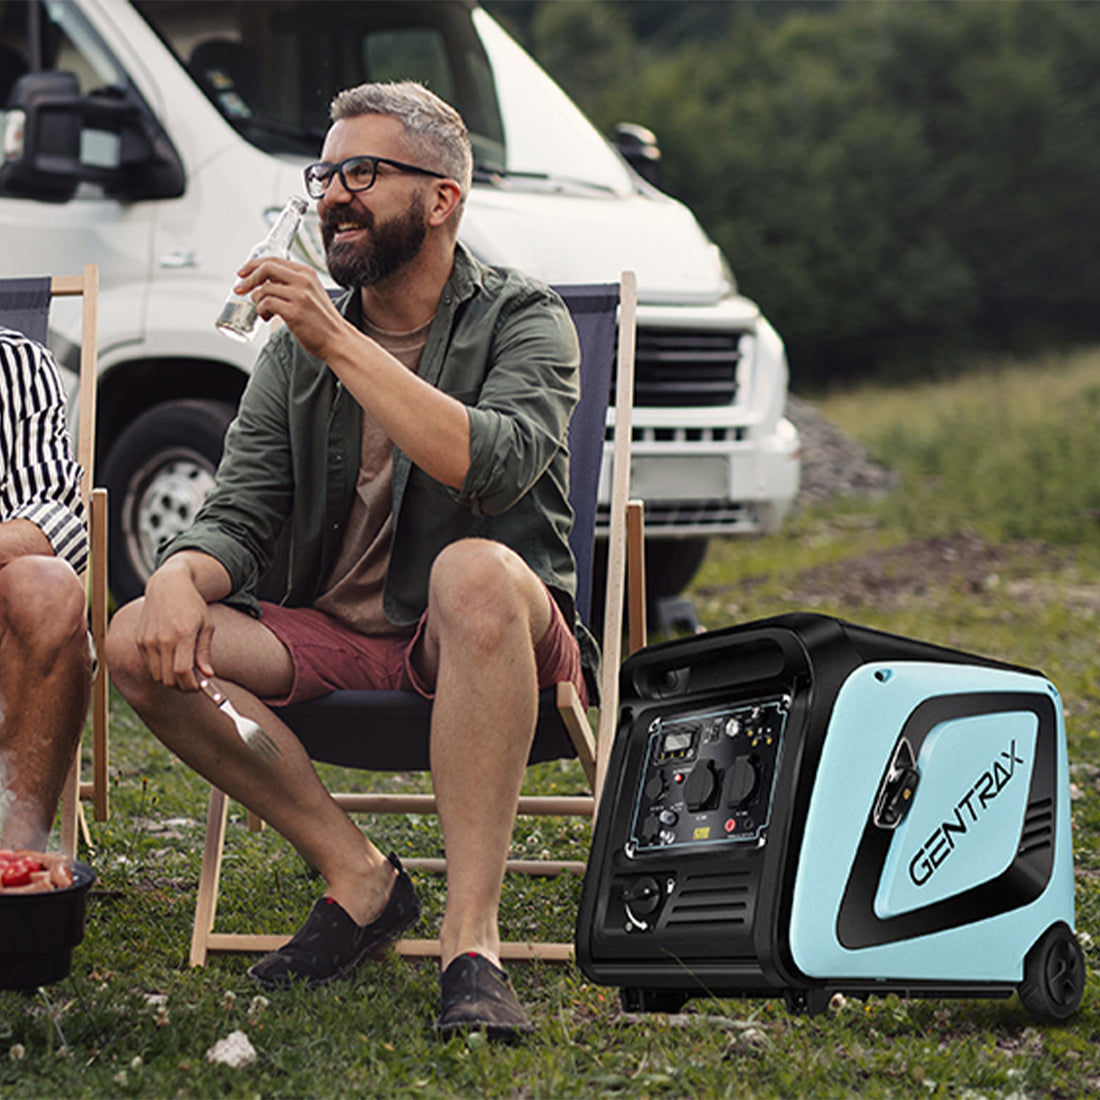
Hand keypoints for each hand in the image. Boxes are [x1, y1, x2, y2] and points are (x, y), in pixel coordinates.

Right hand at [136, 555, 221, 690]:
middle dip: (182, 686)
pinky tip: (171, 660)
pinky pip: (149, 665)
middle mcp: (162, 639)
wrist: (168, 585)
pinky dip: (160, 669)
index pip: (183, 672)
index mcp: (183, 634)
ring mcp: (148, 640)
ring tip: (183, 672)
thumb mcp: (206, 625)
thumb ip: (205, 652)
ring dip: (170, 680)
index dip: (191, 685)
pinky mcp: (139, 640)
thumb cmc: (192, 605)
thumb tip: (208, 675)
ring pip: (157, 675)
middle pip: (168, 678)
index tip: (199, 687)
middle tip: (192, 683)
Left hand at [235, 257, 347, 360]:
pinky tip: (267, 317)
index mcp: (307, 273)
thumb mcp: (311, 294)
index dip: (253, 265)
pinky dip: (261, 311)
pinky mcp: (294, 312)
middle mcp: (303, 281)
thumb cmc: (323, 322)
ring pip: (264, 289)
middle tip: (240, 289)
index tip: (243, 273)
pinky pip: (266, 304)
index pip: (273, 260)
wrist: (338, 340)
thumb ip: (292, 285)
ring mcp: (299, 296)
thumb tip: (264, 282)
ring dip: (257, 301)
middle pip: (265, 268)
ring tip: (264, 312)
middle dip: (248, 278)